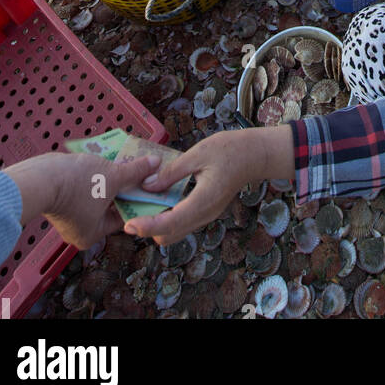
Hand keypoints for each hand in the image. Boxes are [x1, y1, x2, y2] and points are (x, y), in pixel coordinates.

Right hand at [6, 152, 162, 248]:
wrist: (40, 178)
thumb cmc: (78, 184)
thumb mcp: (112, 177)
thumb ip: (135, 172)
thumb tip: (155, 163)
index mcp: (92, 234)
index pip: (122, 216)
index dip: (137, 198)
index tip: (148, 183)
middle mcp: (79, 230)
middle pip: (110, 206)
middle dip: (123, 186)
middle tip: (138, 170)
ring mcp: (68, 215)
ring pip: (97, 196)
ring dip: (109, 179)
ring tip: (123, 161)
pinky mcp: (60, 200)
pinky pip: (84, 190)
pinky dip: (94, 178)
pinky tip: (104, 161)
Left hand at [123, 128, 292, 244]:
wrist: (255, 155)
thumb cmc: (229, 149)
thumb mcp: (198, 153)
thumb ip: (172, 172)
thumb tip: (147, 185)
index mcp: (203, 200)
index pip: (171, 223)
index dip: (148, 226)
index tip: (129, 225)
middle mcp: (205, 214)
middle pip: (170, 235)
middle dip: (148, 229)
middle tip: (130, 214)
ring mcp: (207, 215)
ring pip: (176, 232)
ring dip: (157, 226)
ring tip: (141, 209)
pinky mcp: (207, 212)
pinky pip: (183, 223)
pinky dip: (167, 220)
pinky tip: (159, 203)